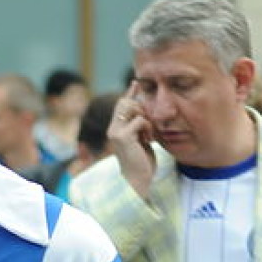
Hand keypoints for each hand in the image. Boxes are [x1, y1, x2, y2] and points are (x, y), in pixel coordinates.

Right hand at [108, 81, 156, 198]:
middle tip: (149, 125)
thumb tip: (146, 113)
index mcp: (116, 129)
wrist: (137, 179)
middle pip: (126, 102)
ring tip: (149, 134)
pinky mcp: (123, 137)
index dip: (130, 93)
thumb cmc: (142, 162)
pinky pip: (140, 120)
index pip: (121, 104)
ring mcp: (116, 132)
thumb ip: (140, 126)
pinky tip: (148, 139)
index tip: (136, 82)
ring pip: (133, 109)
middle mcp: (113, 129)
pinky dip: (148, 128)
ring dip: (146, 119)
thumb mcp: (141, 140)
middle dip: (141, 108)